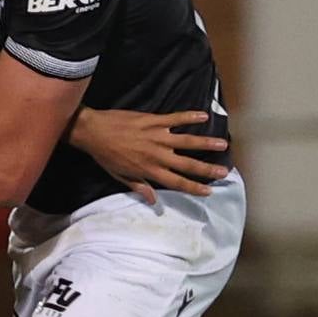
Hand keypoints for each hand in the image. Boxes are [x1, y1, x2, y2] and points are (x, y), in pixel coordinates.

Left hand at [71, 109, 229, 199]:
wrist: (93, 132)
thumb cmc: (106, 156)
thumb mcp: (120, 176)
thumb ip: (140, 187)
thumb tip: (154, 201)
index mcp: (149, 171)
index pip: (177, 182)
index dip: (194, 187)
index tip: (209, 191)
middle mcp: (157, 155)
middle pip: (187, 164)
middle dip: (207, 169)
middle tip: (224, 172)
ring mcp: (157, 137)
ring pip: (187, 141)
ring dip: (206, 142)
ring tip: (223, 144)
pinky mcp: (154, 121)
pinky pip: (175, 118)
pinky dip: (189, 116)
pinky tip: (203, 115)